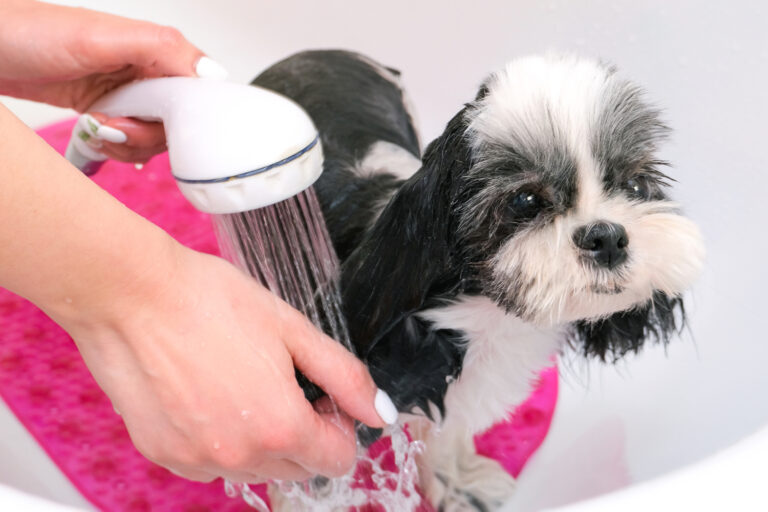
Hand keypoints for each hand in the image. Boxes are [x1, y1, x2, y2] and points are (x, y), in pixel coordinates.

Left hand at [0, 0, 226, 162]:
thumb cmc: (29, 34)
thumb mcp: (99, 37)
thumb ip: (160, 47)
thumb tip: (211, 72)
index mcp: (155, 49)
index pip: (198, 92)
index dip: (185, 117)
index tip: (158, 124)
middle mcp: (147, 71)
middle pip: (178, 123)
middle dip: (147, 134)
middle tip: (115, 127)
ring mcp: (128, 93)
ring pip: (154, 138)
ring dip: (128, 145)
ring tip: (100, 130)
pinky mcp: (110, 110)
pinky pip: (130, 142)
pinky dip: (116, 149)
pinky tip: (97, 138)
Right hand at [56, 243, 388, 481]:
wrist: (131, 294)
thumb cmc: (209, 301)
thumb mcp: (292, 329)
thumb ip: (344, 376)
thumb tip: (381, 414)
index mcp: (279, 427)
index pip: (338, 459)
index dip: (339, 423)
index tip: (322, 393)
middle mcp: (238, 456)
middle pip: (298, 468)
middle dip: (304, 433)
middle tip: (284, 382)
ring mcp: (195, 460)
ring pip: (254, 469)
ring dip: (262, 439)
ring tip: (242, 382)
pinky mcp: (161, 453)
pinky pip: (209, 463)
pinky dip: (220, 439)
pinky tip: (208, 394)